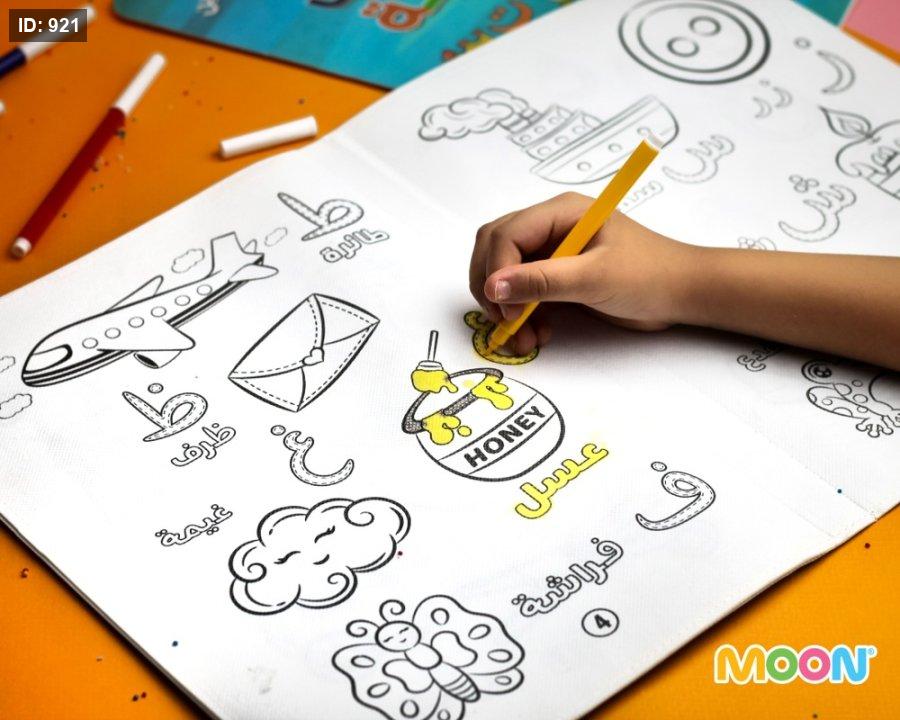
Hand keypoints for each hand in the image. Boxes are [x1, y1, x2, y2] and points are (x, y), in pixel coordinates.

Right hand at [469, 192, 699, 353]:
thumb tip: (493, 287)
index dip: (497, 271)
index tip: (507, 309)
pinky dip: (521, 315)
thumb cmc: (648, 276)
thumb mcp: (595, 278)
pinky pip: (521, 293)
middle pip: (494, 249)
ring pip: (503, 274)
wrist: (682, 294)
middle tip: (506, 323)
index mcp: (560, 212)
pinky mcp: (555, 277)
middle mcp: (550, 227)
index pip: (506, 234)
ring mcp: (551, 252)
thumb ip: (542, 281)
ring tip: (525, 337)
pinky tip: (537, 332)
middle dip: (493, 289)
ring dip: (505, 307)